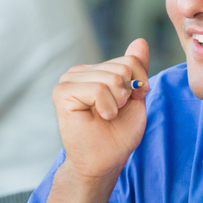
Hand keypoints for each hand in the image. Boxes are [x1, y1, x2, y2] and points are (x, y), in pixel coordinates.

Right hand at [52, 39, 151, 182]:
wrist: (104, 161)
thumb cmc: (118, 134)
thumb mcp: (135, 97)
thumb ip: (136, 69)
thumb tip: (140, 41)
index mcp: (94, 70)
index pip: (130, 59)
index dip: (139, 83)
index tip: (128, 103)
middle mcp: (79, 72)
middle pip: (123, 67)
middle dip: (127, 94)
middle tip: (114, 113)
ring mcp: (68, 80)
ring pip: (112, 78)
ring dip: (116, 103)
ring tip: (106, 116)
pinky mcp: (62, 93)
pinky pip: (98, 89)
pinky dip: (106, 107)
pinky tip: (99, 117)